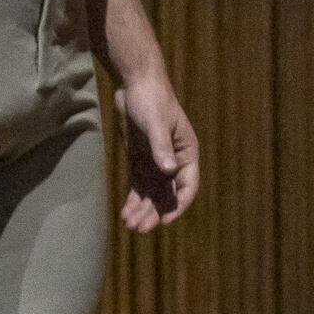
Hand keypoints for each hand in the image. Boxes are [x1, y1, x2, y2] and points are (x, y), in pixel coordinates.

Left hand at [114, 71, 200, 229]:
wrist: (136, 84)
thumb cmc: (151, 100)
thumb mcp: (156, 123)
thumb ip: (161, 146)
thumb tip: (170, 170)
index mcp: (187, 153)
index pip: (187, 186)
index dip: (178, 205)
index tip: (165, 220)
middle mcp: (174, 162)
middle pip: (167, 194)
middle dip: (154, 212)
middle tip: (139, 229)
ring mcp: (157, 162)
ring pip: (152, 193)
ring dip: (142, 210)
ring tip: (130, 226)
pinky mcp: (140, 160)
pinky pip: (139, 185)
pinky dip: (133, 200)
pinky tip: (125, 214)